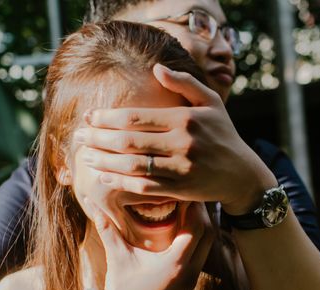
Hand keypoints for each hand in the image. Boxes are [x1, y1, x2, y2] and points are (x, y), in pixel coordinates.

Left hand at [75, 64, 276, 214]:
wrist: (242, 174)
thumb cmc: (222, 134)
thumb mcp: (211, 102)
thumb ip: (184, 83)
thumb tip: (156, 69)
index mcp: (185, 118)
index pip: (136, 117)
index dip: (107, 118)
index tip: (88, 117)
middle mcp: (183, 143)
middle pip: (129, 141)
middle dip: (98, 138)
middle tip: (78, 136)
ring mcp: (181, 169)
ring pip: (133, 165)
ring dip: (104, 161)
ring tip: (85, 156)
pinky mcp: (181, 190)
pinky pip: (144, 186)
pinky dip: (120, 182)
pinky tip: (103, 177)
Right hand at [84, 199, 213, 289]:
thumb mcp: (116, 257)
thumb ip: (107, 228)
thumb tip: (92, 202)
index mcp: (175, 264)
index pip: (196, 228)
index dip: (193, 209)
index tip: (185, 193)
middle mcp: (189, 272)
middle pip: (208, 235)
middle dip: (201, 216)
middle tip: (190, 198)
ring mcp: (191, 280)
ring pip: (207, 247)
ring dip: (201, 229)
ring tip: (189, 211)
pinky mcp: (188, 285)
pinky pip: (201, 257)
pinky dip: (197, 243)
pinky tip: (184, 232)